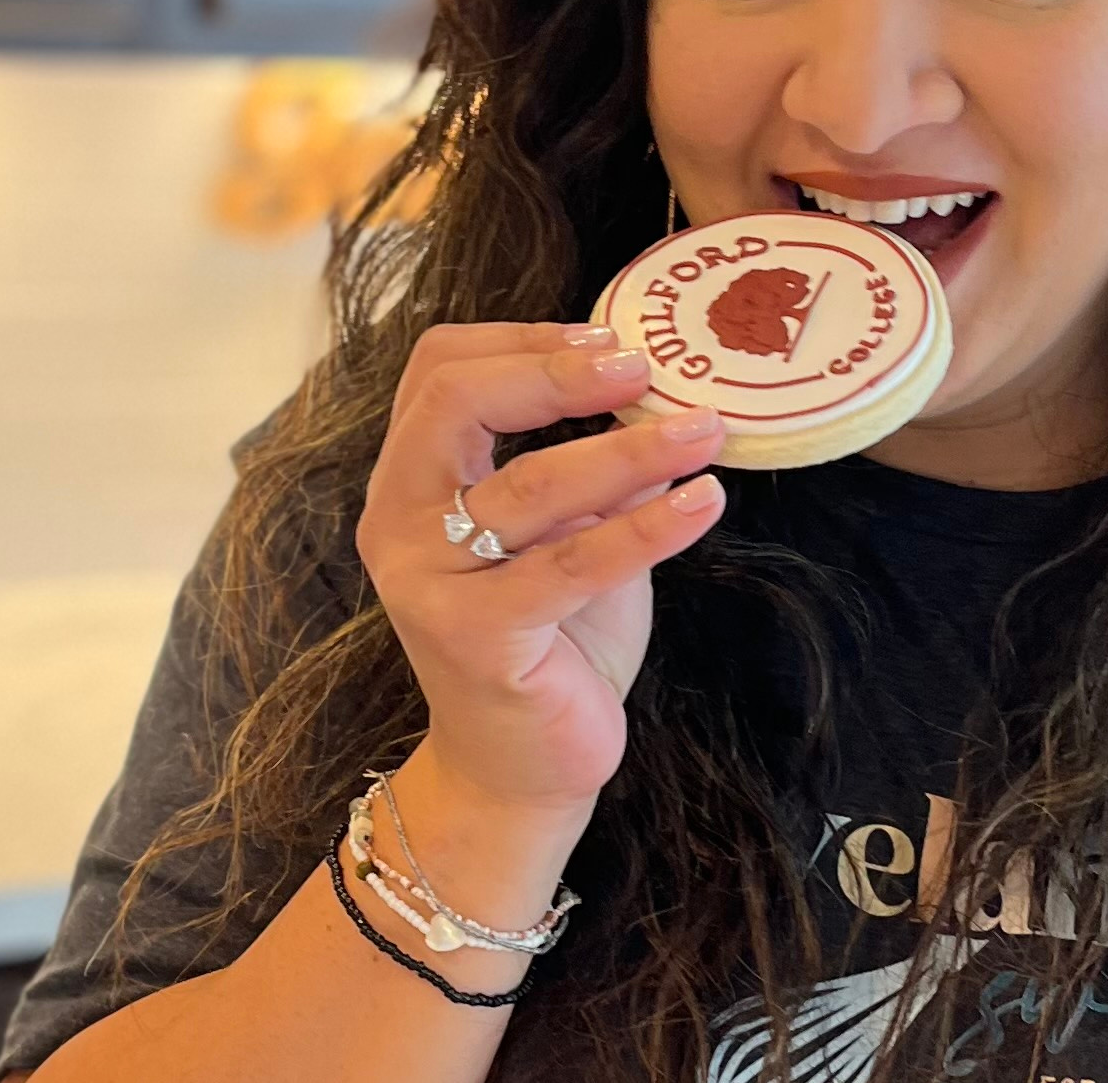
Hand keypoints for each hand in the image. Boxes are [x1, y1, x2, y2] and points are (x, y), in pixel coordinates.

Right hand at [356, 322, 728, 815]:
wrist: (520, 770)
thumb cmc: (549, 641)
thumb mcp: (570, 532)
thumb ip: (594, 469)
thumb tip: (665, 397)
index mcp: (410, 481)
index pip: (440, 369)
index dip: (523, 339)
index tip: (610, 337)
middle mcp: (401, 522)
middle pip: (458, 402)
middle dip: (558, 372)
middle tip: (645, 368)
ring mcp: (431, 580)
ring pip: (530, 485)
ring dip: (630, 449)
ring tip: (706, 430)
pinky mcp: (477, 637)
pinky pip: (572, 563)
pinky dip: (648, 527)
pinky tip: (705, 502)